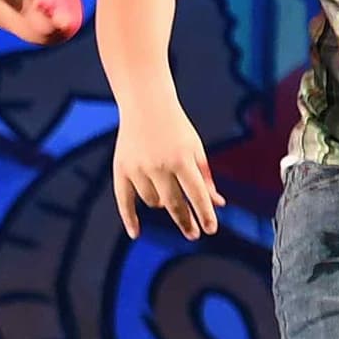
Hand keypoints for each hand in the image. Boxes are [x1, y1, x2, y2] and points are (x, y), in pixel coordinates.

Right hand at [110, 101, 220, 239]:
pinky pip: (124, 200)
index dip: (205, 214)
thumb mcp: (195, 149)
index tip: (210, 229)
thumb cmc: (176, 127)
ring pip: (153, 202)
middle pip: (174, 204)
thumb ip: (205, 177)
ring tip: (167, 190)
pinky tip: (136, 233)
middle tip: (193, 234)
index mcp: (182, 159)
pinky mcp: (121, 168)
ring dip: (163, 202)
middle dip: (186, 221)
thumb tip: (218, 204)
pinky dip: (129, 218)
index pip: (196, 194)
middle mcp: (159, 165)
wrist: (146, 104)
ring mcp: (138, 168)